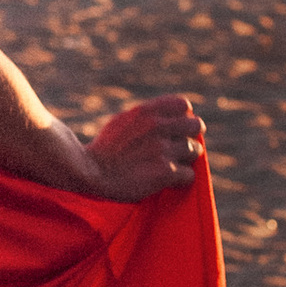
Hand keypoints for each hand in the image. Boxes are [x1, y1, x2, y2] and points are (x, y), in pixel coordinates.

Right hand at [84, 94, 205, 201]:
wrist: (89, 172)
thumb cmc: (104, 150)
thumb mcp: (122, 121)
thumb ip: (145, 117)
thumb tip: (165, 118)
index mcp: (146, 112)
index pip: (183, 105)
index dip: (183, 117)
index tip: (177, 129)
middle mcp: (158, 126)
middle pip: (196, 126)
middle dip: (190, 137)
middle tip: (180, 148)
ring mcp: (163, 149)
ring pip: (195, 150)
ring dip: (186, 160)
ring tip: (172, 166)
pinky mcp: (165, 172)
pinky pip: (188, 174)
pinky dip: (181, 180)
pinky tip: (170, 182)